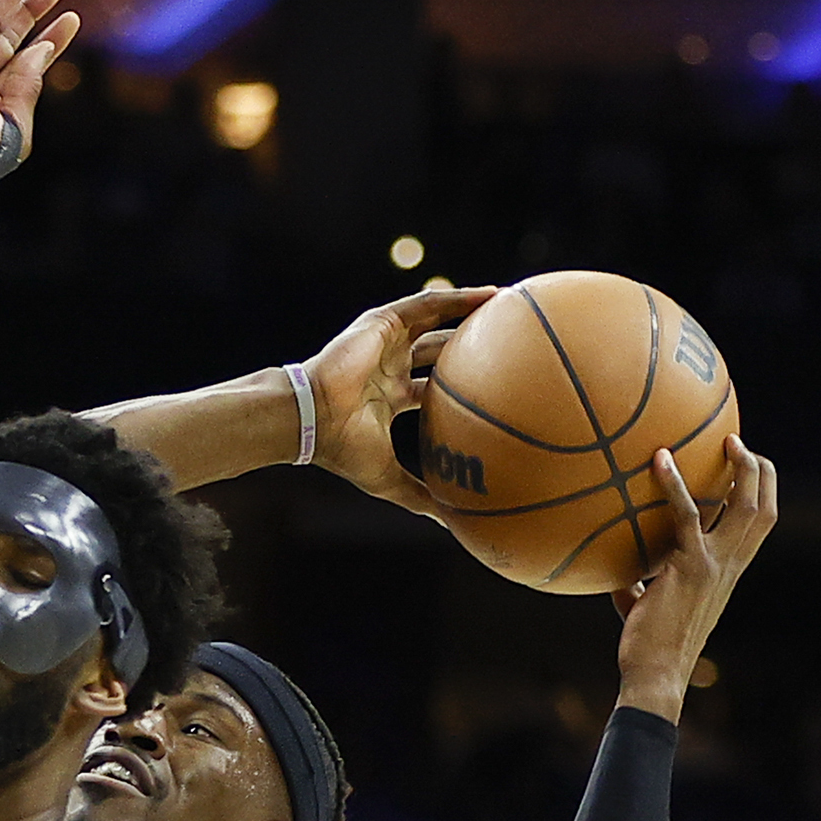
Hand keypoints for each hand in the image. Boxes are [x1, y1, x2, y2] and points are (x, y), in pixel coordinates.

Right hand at [301, 282, 496, 519]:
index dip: (462, 385)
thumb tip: (452, 525)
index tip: (497, 388)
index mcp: (390, 397)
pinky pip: (428, 303)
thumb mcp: (388, 479)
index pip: (432, 387)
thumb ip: (420, 497)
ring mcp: (385, 342)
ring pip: (437, 319)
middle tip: (511, 344)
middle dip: (471, 345)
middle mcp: (389, 366)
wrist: (310, 419)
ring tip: (509, 304)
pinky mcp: (382, 322)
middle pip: (439, 350)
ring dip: (470, 311)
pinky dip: (459, 297)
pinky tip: (491, 295)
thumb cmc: (342, 448)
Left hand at [612, 436, 777, 723]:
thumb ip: (638, 587)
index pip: (758, 529)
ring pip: (748, 506)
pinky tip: (659, 459)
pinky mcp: (690, 565)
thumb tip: (615, 574)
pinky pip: (687, 514)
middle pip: (764, 510)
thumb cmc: (647, 646)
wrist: (654, 672)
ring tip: (726, 439)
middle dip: (760, 471)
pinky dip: (676, 483)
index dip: (760, 496)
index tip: (745, 468)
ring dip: (742, 468)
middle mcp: (730, 566)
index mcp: (727, 574)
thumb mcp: (646, 608)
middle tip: (737, 442)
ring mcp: (716, 564)